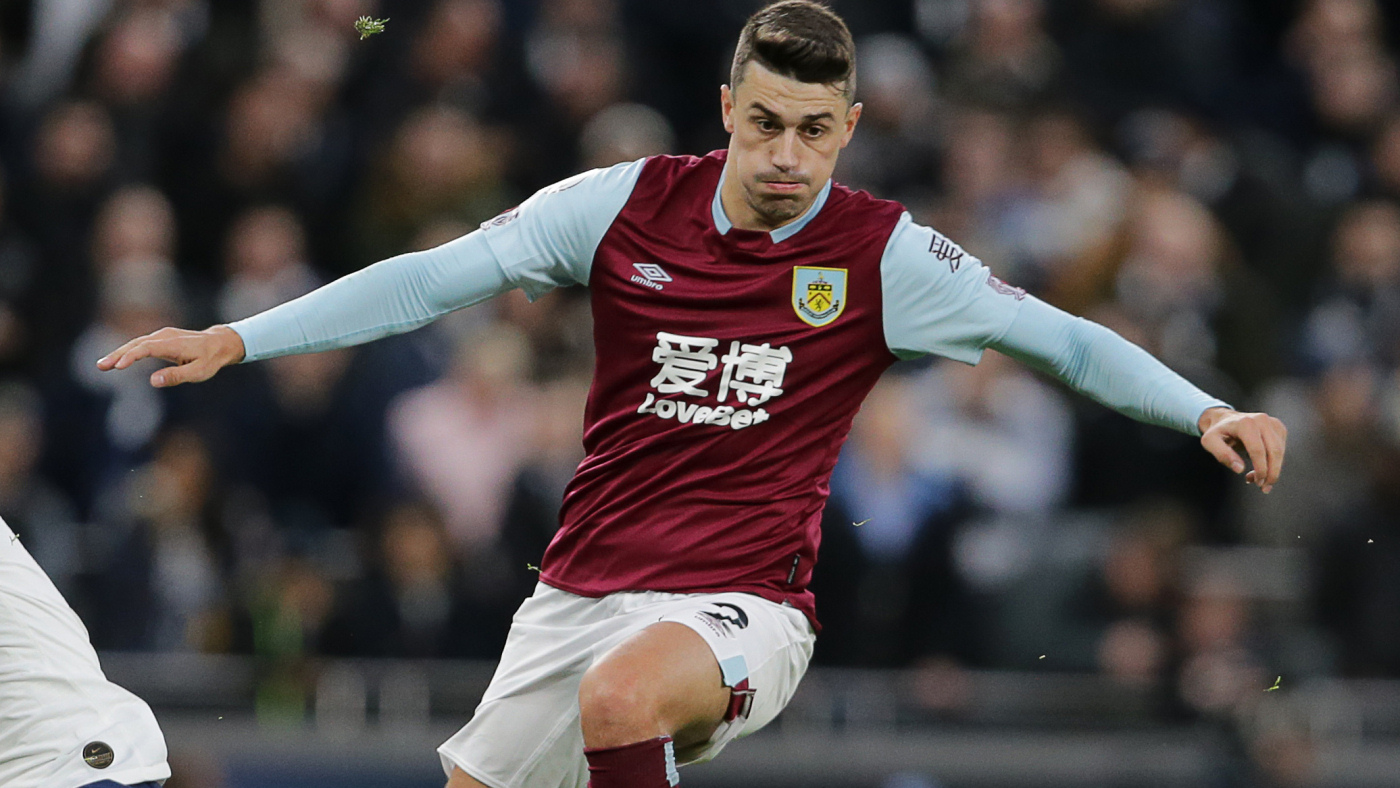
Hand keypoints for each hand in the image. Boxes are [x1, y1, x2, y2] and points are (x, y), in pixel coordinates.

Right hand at [96, 325, 245, 387]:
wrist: (219, 343)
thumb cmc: (210, 359)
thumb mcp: (199, 372)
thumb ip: (177, 376)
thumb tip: (153, 381)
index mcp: (173, 344)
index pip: (147, 348)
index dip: (131, 356)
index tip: (118, 366)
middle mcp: (165, 336)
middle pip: (136, 344)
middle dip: (117, 355)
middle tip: (101, 367)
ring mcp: (162, 335)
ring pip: (136, 343)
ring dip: (119, 354)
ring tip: (103, 366)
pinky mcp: (160, 338)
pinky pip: (140, 344)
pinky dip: (127, 351)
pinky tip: (117, 360)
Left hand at [1197, 407, 1286, 492]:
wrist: (1225, 419)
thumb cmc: (1217, 432)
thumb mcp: (1210, 442)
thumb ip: (1222, 455)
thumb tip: (1240, 469)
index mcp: (1245, 423)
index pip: (1258, 450)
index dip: (1260, 469)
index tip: (1257, 482)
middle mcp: (1262, 420)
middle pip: (1274, 452)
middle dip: (1271, 473)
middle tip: (1264, 487)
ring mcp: (1272, 422)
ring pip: (1280, 451)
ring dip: (1274, 470)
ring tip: (1260, 480)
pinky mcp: (1278, 427)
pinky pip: (1281, 449)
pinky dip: (1275, 462)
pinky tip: (1263, 468)